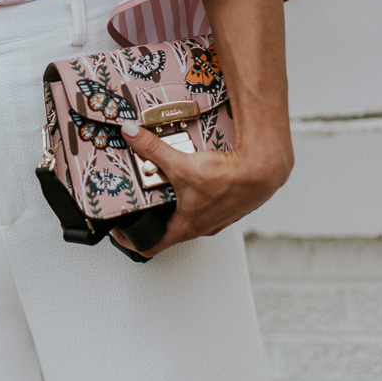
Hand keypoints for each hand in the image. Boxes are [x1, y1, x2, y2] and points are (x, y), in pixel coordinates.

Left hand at [111, 122, 293, 257]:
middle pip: (171, 229)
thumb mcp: (181, 163)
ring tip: (169, 188)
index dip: (131, 240)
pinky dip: (199, 194)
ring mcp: (218, 218)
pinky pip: (209, 203)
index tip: (119, 233)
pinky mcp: (230, 205)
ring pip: (192, 215)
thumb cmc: (228, 179)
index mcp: (186, 226)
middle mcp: (203, 227)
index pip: (152, 245)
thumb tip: (131, 135)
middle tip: (142, 206)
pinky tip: (198, 178)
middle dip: (154, 218)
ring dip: (180, 205)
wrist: (262, 171)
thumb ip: (152, 149)